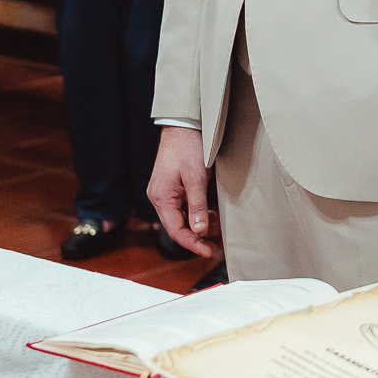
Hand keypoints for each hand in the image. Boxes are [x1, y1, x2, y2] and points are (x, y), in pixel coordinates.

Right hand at [147, 126, 218, 256]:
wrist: (183, 125)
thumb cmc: (188, 147)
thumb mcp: (196, 178)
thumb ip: (197, 206)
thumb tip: (199, 232)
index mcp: (161, 198)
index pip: (176, 231)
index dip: (193, 244)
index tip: (209, 252)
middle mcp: (160, 198)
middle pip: (178, 227)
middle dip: (198, 237)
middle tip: (217, 245)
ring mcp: (165, 193)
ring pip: (182, 218)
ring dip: (199, 226)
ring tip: (218, 229)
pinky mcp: (172, 188)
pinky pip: (183, 208)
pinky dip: (197, 214)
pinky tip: (211, 215)